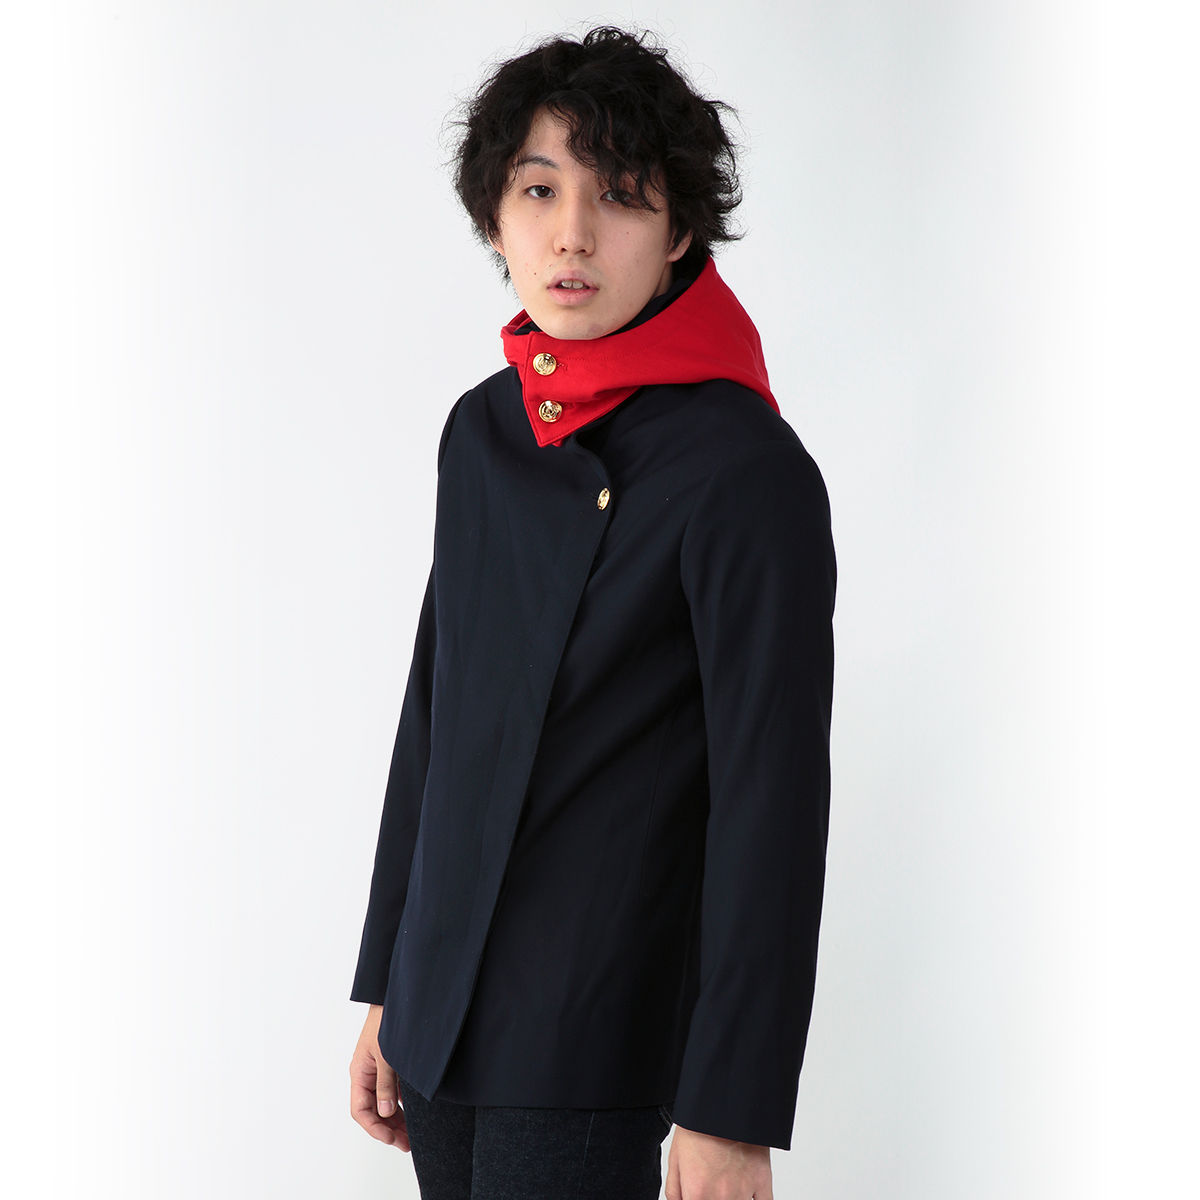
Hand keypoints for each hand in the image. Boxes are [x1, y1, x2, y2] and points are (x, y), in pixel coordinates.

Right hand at [349, 1004, 409, 1150]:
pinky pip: (394, 1092)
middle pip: (373, 1111)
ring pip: (384, 1103)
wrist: (401, 996)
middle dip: (388, 1129)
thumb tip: (384, 1112)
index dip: (375, 1128)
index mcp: (360, 1072)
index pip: (360, 1110)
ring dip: (396, 1120)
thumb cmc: (387, 1020)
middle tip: (407, 1144)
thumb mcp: (387, 1055)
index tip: (391, 1139)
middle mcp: (367, 1074)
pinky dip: (402, 1105)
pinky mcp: (392, 1065)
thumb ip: (385, 1084)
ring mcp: (379, 1070)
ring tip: (412, 1136)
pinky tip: (414, 1115)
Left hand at [664, 1123, 772, 1199]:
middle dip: (714, 1198)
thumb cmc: (698, 1125)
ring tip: (727, 1186)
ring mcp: (744, 1189)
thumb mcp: (675, 1158)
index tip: (698, 1194)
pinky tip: (748, 1194)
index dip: (696, 1199)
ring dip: (733, 1199)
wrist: (723, 1102)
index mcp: (697, 1193)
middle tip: (713, 1186)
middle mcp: (721, 1196)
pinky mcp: (763, 1179)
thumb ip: (675, 1191)